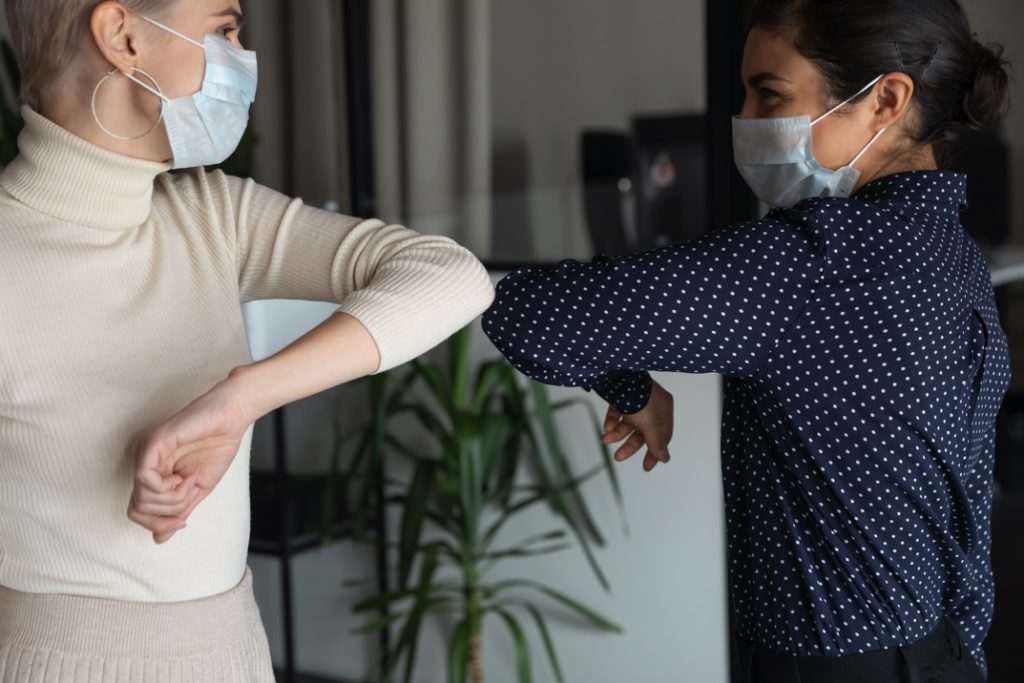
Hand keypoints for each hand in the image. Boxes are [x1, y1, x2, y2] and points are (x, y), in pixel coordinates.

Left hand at [127, 372, 253, 543]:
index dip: (157, 525)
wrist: (231, 419)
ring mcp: (146, 453)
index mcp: (153, 474)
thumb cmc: (218, 447)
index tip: (182, 523)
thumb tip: (159, 540)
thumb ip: (179, 511)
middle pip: (138, 508)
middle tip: (189, 493)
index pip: (138, 512)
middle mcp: (144, 464)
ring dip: (171, 499)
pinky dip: (166, 487)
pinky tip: (183, 478)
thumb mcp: (199, 490)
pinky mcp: (152, 444)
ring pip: (141, 496)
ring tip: (189, 482)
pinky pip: (144, 478)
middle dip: (168, 512)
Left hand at [601, 380, 673, 471]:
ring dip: (616, 434)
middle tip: (618, 457)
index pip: (662, 436)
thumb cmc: (639, 397)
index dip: (655, 452)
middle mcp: (651, 407)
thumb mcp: (650, 424)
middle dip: (629, 445)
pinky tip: (607, 426)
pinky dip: (612, 421)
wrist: (618, 374)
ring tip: (605, 440)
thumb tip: (665, 459)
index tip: (647, 466)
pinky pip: (617, 413)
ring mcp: (636, 401)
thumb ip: (656, 442)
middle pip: (643, 433)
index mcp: (664, 410)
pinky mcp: (621, 397)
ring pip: (627, 425)